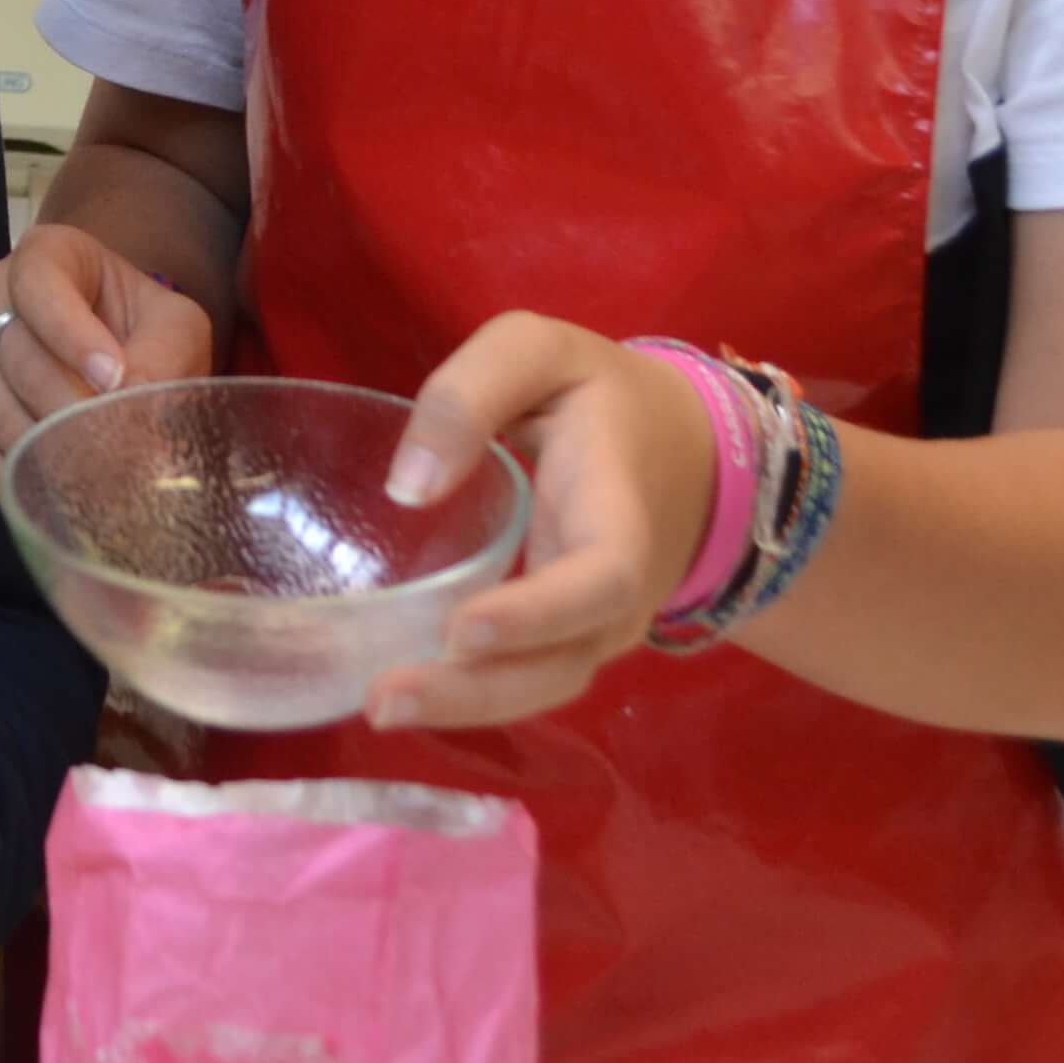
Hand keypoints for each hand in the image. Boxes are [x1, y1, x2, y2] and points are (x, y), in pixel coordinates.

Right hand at [0, 224, 218, 495]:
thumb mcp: (177, 331)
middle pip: (10, 347)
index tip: (113, 379)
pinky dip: (3, 468)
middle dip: (59, 401)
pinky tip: (43, 488)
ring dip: (33, 440)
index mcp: (48, 254)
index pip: (39, 282)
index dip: (71, 333)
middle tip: (103, 442)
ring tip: (82, 472)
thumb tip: (129, 399)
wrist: (125, 364)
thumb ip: (163, 355)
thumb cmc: (150, 335)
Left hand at [359, 315, 720, 732]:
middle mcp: (618, 593)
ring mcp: (596, 628)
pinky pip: (524, 680)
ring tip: (379, 709)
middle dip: (480, 692)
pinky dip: (466, 697)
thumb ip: (471, 393)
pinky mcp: (565, 641)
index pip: (600, 579)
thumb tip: (407, 487)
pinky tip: (399, 693)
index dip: (537, 614)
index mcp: (621, 513)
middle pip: (564, 664)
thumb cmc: (600, 396)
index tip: (461, 630)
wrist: (685, 447)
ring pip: (543, 687)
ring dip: (465, 708)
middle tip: (385, 701)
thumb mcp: (541, 353)